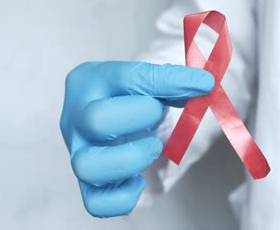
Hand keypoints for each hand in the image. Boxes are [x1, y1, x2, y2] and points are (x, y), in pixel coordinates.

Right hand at [59, 61, 213, 217]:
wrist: (111, 120)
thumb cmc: (129, 99)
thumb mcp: (147, 82)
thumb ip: (172, 83)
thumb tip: (203, 85)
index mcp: (89, 80)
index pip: (129, 78)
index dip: (170, 82)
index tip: (203, 84)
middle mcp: (75, 117)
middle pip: (96, 120)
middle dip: (140, 119)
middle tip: (157, 119)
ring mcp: (77, 152)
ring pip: (87, 166)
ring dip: (131, 159)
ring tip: (151, 148)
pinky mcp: (86, 185)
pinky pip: (96, 202)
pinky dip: (124, 197)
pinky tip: (139, 180)